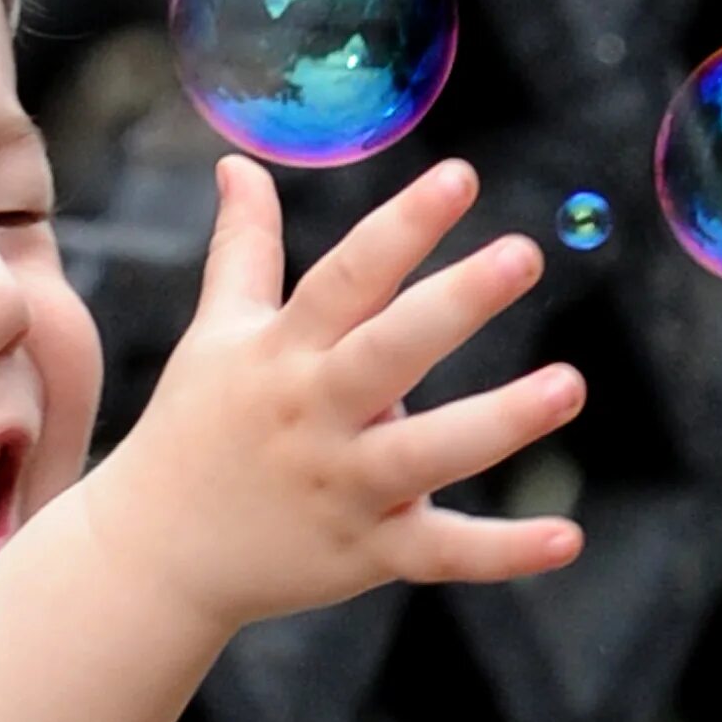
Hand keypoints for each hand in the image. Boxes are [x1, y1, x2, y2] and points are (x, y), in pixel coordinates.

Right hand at [79, 155, 585, 633]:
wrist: (153, 557)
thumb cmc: (197, 428)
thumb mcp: (217, 334)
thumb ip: (244, 248)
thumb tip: (239, 164)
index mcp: (285, 351)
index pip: (348, 276)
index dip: (403, 226)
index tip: (462, 176)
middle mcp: (314, 413)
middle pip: (389, 352)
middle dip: (455, 304)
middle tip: (523, 254)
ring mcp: (343, 486)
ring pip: (428, 453)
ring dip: (499, 421)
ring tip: (569, 385)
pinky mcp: (367, 553)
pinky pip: (441, 552)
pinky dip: (503, 552)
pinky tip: (567, 538)